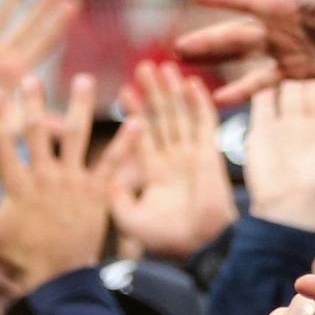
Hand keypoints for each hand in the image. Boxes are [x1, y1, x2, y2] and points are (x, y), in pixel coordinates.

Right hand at [0, 76, 112, 298]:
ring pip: (76, 138)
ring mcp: (73, 185)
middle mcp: (45, 179)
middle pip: (38, 132)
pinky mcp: (98, 194)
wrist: (58, 284)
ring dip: (79, 106)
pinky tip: (138, 121)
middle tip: (31, 78)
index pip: (2, 143)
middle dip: (33, 103)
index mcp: (16, 187)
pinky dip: (127, 143)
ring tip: (82, 80)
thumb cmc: (18, 261)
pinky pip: (114, 164)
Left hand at [105, 61, 239, 259]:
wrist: (197, 247)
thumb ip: (115, 197)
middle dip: (153, 93)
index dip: (134, 112)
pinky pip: (204, 123)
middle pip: (162, 118)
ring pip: (181, 115)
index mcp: (155, 173)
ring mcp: (192, 155)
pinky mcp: (209, 154)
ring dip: (173, 91)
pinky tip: (190, 82)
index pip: (142, 135)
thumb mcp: (128, 218)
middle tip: (143, 66)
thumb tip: (105, 177)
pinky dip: (199, 102)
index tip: (123, 90)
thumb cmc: (164, 240)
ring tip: (163, 67)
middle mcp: (174, 160)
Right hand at [176, 0, 314, 106]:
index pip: (248, 0)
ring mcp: (283, 48)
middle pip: (236, 33)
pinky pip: (262, 81)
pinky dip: (242, 90)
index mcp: (287, 4)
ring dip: (214, 59)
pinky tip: (219, 100)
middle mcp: (279, 26)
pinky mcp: (294, 71)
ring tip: (184, 63)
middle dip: (207, 40)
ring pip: (241, 56)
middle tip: (176, 47)